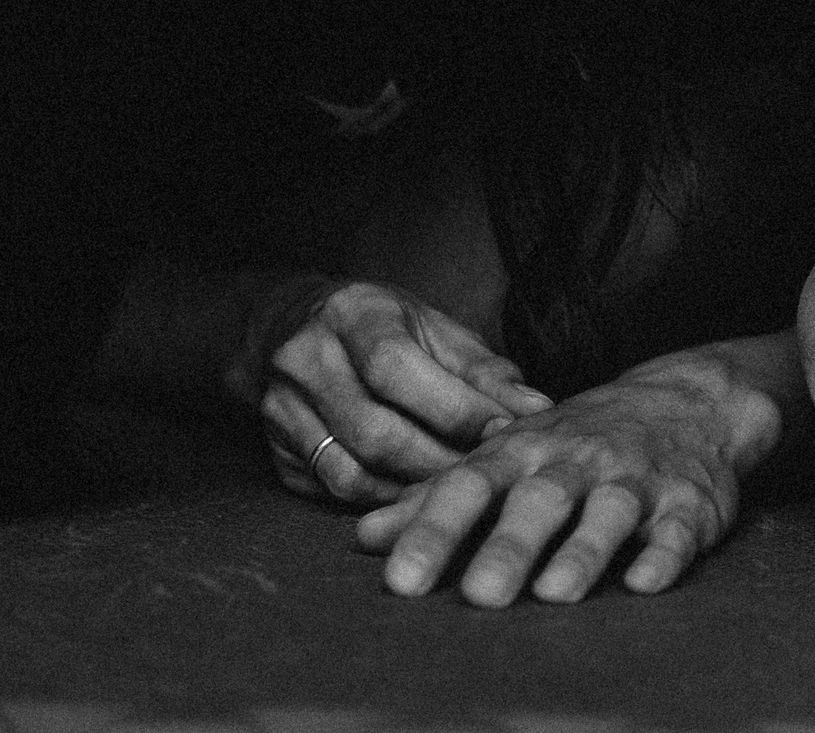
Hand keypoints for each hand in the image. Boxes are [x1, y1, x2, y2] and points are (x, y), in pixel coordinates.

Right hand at [244, 279, 548, 505]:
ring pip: (350, 472)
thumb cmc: (382, 327)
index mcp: (352, 314)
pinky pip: (332, 492)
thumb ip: (483, 370)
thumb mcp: (433, 327)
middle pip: (375, 431)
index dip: (454, 407)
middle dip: (440, 460)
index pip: (396, 368)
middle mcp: (306, 361)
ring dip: (412, 490)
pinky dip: (381, 500)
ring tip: (459, 492)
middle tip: (489, 475)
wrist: (288, 328)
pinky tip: (417, 497)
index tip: (504, 431)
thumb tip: (538, 410)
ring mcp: (281, 412)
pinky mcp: (276, 454)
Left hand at [356, 343, 783, 605]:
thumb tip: (366, 537)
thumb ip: (441, 497)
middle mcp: (579, 461)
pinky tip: (644, 582)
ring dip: (584, 551)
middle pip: (541, 501)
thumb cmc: (580, 441)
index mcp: (526, 451)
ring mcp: (637, 480)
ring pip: (610, 513)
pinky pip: (679, 528)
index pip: (472, 487)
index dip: (435, 531)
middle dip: (510, 546)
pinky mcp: (689, 503)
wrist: (690, 401)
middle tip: (478, 596)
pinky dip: (664, 554)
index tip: (401, 581)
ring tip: (555, 593)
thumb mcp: (511, 454)